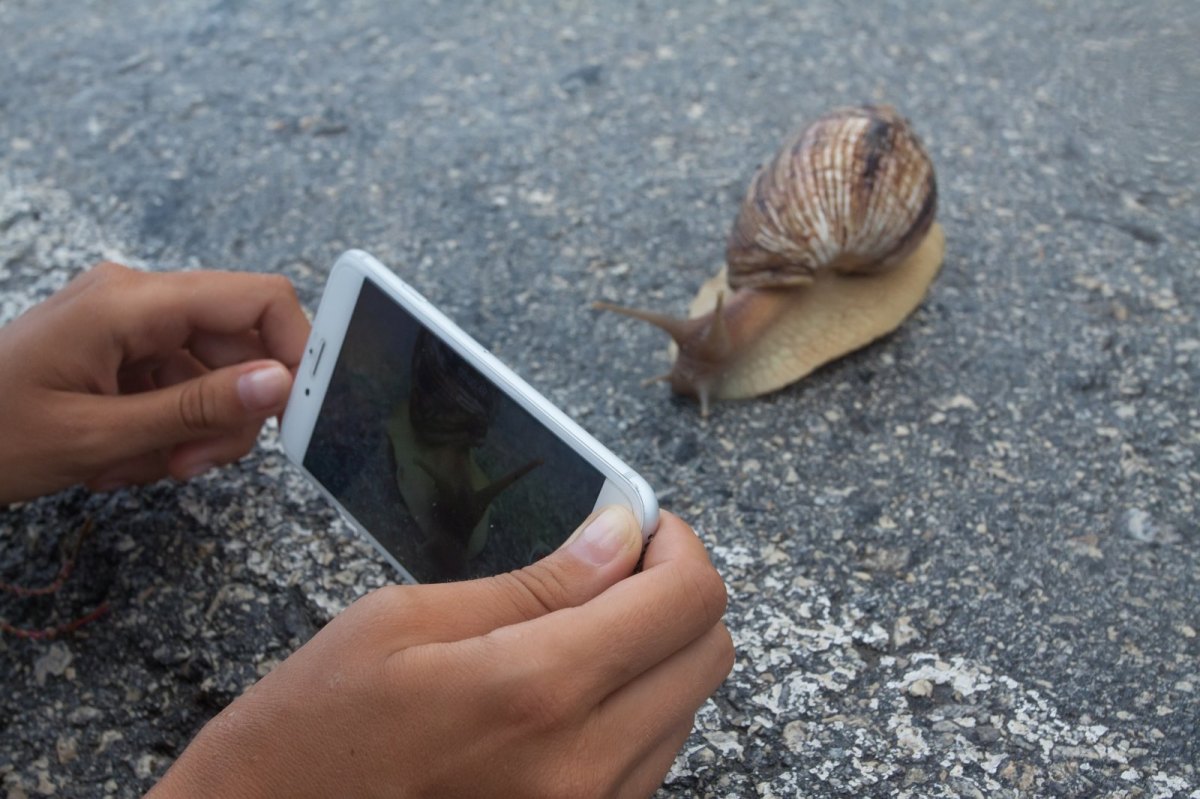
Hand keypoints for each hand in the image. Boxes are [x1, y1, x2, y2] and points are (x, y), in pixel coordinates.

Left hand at [0, 262, 309, 503]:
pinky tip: (121, 459)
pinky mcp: (119, 349)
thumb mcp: (98, 436)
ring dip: (193, 430)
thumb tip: (278, 385)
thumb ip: (195, 409)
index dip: (294, 350)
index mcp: (130, 301)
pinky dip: (165, 429)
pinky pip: (176, 386)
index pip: (256, 299)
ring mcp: (127, 323)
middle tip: (192, 464)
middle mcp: (135, 299)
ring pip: (211, 374)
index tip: (299, 410)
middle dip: (229, 413)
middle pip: (238, 346)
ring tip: (142, 467)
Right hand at [147, 508, 733, 797]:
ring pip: (688, 706)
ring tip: (579, 628)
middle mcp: (585, 765)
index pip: (686, 600)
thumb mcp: (403, 623)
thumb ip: (535, 583)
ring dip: (655, 651)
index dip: (676, 545)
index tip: (639, 526)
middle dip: (675, 591)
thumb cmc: (313, 731)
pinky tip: (570, 685)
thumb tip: (619, 535)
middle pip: (709, 652)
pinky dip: (634, 706)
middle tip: (614, 565)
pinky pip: (652, 757)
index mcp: (539, 690)